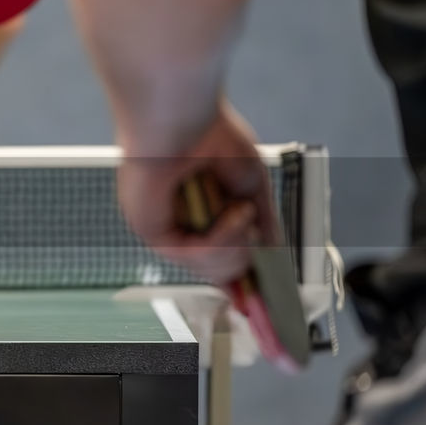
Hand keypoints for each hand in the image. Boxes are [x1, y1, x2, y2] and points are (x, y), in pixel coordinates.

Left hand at [118, 103, 279, 283]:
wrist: (180, 112)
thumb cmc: (208, 133)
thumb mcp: (249, 185)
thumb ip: (262, 224)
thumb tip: (275, 258)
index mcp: (195, 214)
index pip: (217, 261)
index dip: (242, 286)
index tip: (262, 313)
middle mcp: (176, 226)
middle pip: (219, 272)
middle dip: (245, 256)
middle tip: (250, 220)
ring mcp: (162, 230)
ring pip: (211, 268)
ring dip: (238, 242)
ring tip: (240, 211)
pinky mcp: (150, 230)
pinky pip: (194, 255)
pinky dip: (224, 237)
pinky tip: (232, 213)